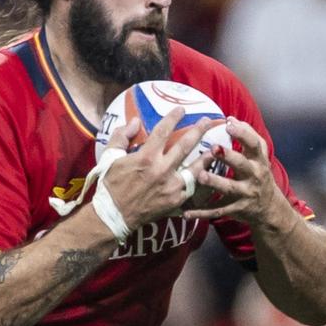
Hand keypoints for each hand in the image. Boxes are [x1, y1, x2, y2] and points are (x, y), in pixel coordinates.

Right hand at [98, 107, 206, 230]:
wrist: (114, 215)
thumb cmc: (111, 185)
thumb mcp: (110, 156)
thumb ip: (122, 136)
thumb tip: (136, 121)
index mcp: (146, 157)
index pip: (163, 131)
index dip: (173, 118)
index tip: (181, 109)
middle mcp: (161, 170)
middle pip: (185, 146)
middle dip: (198, 130)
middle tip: (208, 121)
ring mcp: (170, 187)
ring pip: (195, 168)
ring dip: (206, 157)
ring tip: (214, 149)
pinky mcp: (175, 201)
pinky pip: (192, 188)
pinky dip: (200, 180)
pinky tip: (206, 173)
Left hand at [183, 119, 295, 231]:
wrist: (268, 207)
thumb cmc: (257, 173)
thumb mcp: (258, 155)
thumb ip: (247, 135)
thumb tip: (230, 118)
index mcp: (258, 160)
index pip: (254, 144)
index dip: (243, 134)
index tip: (229, 125)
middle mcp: (254, 176)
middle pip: (242, 164)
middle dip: (228, 157)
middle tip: (213, 148)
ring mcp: (245, 193)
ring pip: (229, 188)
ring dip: (215, 182)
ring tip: (200, 176)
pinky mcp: (236, 209)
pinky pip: (217, 211)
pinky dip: (202, 213)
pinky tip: (187, 212)